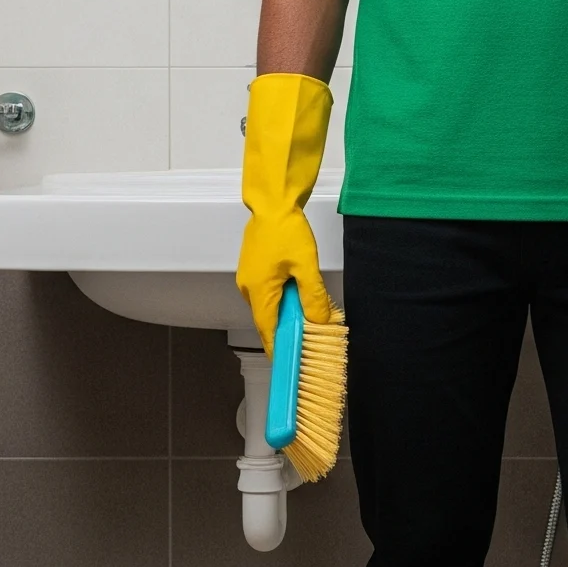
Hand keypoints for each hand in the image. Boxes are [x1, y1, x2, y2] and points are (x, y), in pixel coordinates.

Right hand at [235, 74, 334, 346]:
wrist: (273, 201)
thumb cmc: (285, 229)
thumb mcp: (306, 265)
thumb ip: (313, 296)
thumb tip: (318, 321)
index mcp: (259, 292)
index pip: (268, 331)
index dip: (279, 349)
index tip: (289, 365)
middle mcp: (249, 288)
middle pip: (269, 320)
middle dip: (288, 332)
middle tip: (307, 344)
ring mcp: (250, 277)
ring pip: (270, 305)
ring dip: (287, 314)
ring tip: (309, 320)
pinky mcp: (256, 267)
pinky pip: (269, 292)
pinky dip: (284, 299)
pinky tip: (300, 296)